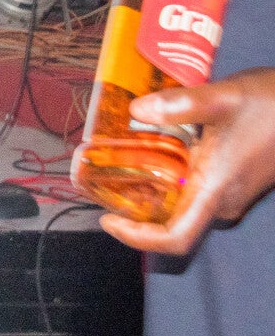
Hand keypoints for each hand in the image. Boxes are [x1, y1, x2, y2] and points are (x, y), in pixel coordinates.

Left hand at [100, 68, 274, 255]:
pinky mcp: (234, 179)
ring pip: (181, 205)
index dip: (137, 238)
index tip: (108, 219)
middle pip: (170, 222)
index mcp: (216, 191)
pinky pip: (193, 190)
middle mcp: (222, 200)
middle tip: (100, 178)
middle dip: (133, 208)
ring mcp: (230, 192)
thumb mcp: (224, 97)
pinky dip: (167, 179)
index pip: (175, 238)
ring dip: (148, 191)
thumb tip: (136, 110)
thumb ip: (179, 103)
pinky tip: (150, 150)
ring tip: (117, 161)